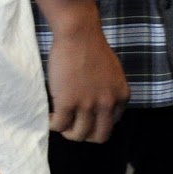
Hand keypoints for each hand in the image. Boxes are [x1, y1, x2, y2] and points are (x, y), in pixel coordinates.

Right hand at [44, 7, 127, 145]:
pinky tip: (50, 114)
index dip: (95, 123)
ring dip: (67, 131)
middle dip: (84, 135)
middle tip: (72, 124)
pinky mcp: (68, 102)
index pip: (111, 124)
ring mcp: (88, 105)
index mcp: (122, 97)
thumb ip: (110, 92)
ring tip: (60, 118)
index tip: (84, 117)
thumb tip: (99, 106)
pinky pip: (59, 125)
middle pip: (98, 137)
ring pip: (78, 135)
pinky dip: (53, 124)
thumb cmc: (93, 50)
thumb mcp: (113, 75)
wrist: (79, 36)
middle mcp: (108, 104)